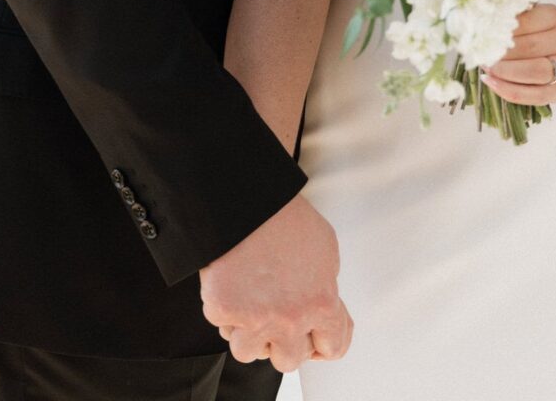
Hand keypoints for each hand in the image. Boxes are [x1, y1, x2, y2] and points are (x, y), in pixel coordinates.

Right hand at [199, 194, 353, 373]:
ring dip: (250, 331)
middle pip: (288, 360)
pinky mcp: (222, 309)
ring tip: (251, 300)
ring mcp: (254, 319)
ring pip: (250, 352)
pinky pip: (223, 326)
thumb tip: (325, 308)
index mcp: (323, 303)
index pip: (333, 347)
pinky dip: (226, 311)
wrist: (246, 196)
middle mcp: (290, 319)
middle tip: (277, 314)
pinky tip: (233, 284)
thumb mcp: (326, 248)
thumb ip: (327, 285)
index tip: (313, 335)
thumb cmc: (286, 216)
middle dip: (283, 340)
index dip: (321, 340)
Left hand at [481, 3, 555, 105]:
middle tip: (479, 51)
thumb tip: (480, 23)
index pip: (526, 21)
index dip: (501, 28)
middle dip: (500, 51)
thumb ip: (517, 18)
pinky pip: (533, 95)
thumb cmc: (550, 32)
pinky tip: (491, 82)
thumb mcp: (539, 16)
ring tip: (485, 66)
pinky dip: (508, 90)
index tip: (480, 31)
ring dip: (503, 71)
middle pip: (529, 47)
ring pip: (533, 71)